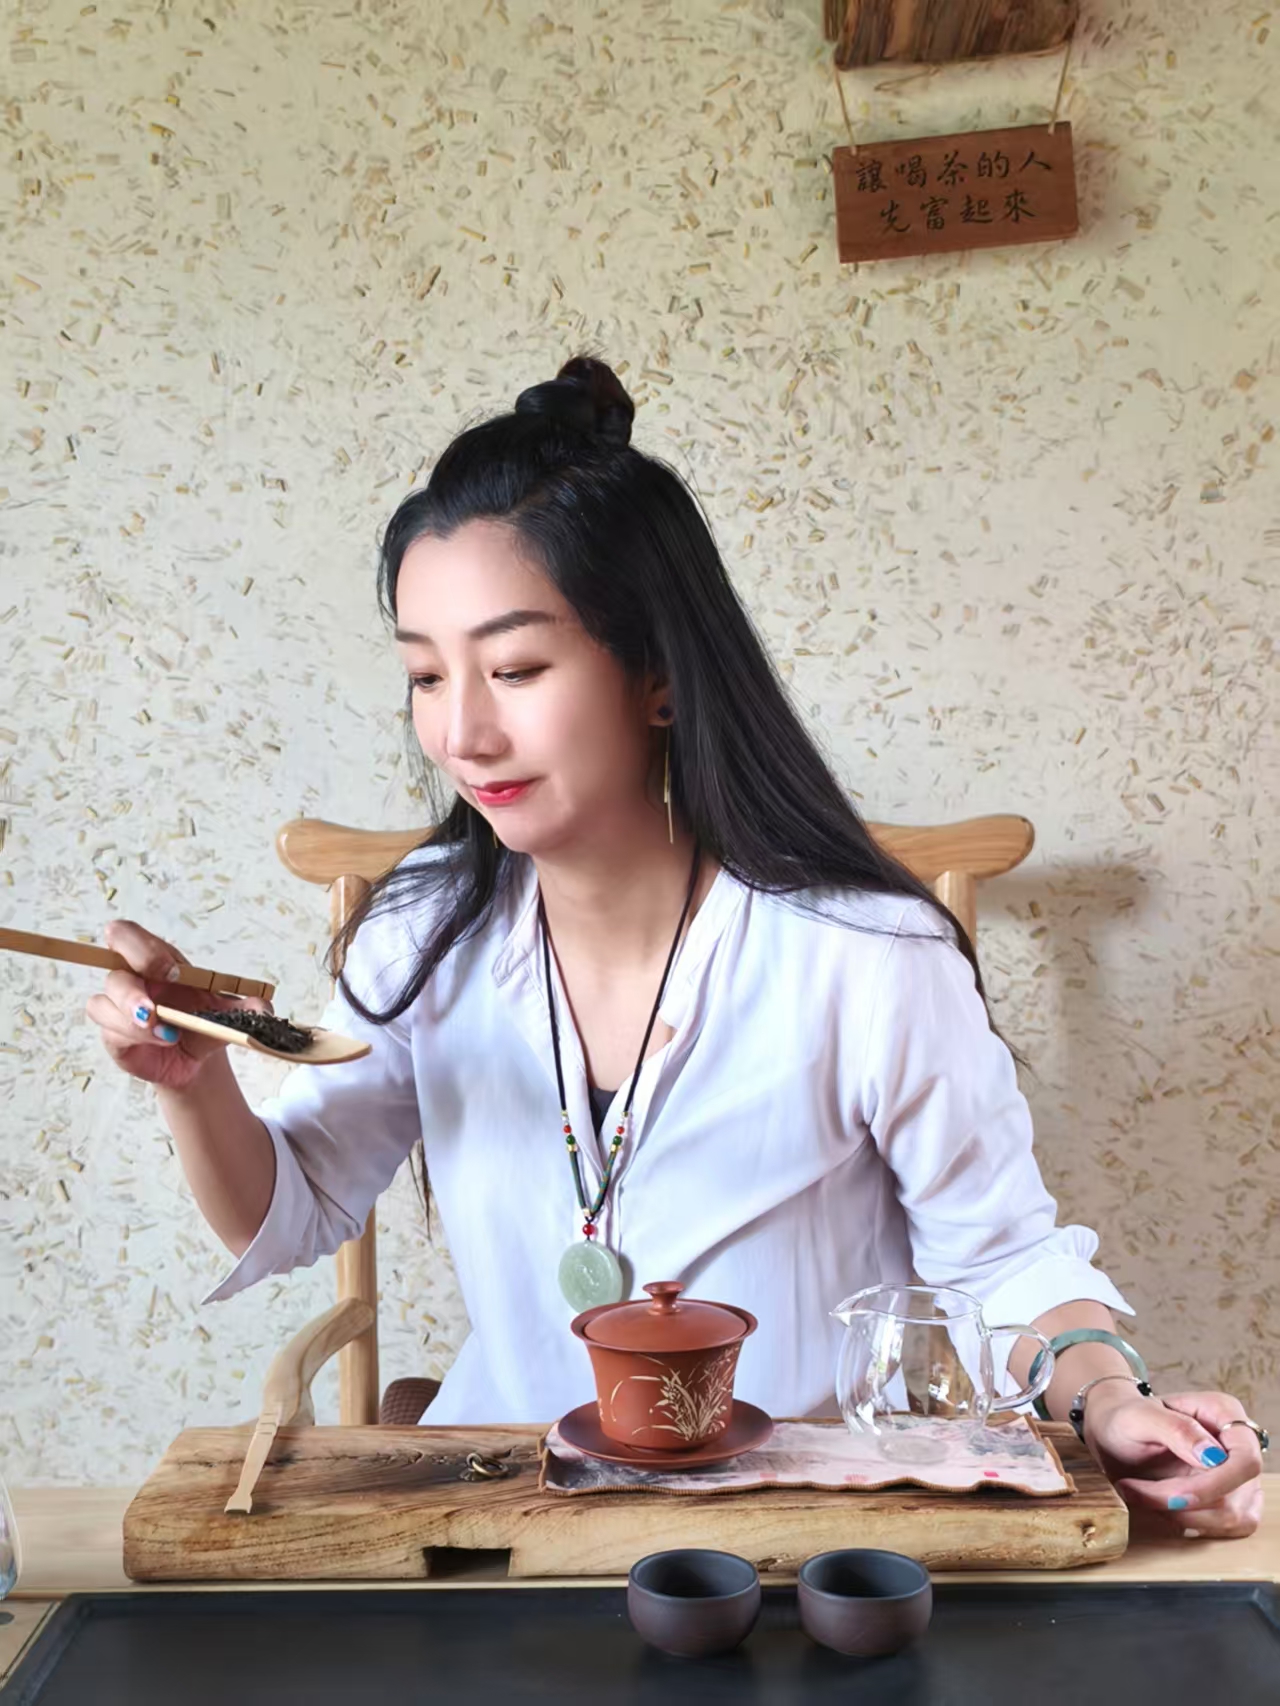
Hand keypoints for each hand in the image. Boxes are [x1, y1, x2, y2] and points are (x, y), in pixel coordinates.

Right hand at [86, 920, 269, 1092]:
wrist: (197, 1058)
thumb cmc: (203, 1021)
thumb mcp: (229, 1012)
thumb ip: (249, 1007)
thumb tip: (265, 1007)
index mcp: (157, 959)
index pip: (127, 934)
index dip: (141, 947)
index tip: (172, 971)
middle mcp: (132, 978)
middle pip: (110, 963)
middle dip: (132, 984)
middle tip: (154, 1007)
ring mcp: (117, 1006)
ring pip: (104, 1002)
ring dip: (133, 1017)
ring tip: (166, 1033)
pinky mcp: (113, 1034)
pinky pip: (110, 1030)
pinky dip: (135, 1036)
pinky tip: (163, 1041)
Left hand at [1085, 1384, 1264, 1538]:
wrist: (1113, 1434)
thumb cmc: (1125, 1418)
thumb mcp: (1139, 1417)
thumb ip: (1176, 1429)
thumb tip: (1213, 1456)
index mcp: (1224, 1413)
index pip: (1245, 1460)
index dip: (1216, 1483)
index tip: (1173, 1490)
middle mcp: (1239, 1445)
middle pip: (1236, 1495)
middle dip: (1184, 1501)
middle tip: (1136, 1490)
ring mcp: (1238, 1476)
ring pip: (1232, 1517)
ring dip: (1183, 1515)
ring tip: (1142, 1495)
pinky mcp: (1230, 1501)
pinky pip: (1225, 1528)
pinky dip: (1191, 1523)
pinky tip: (1162, 1507)